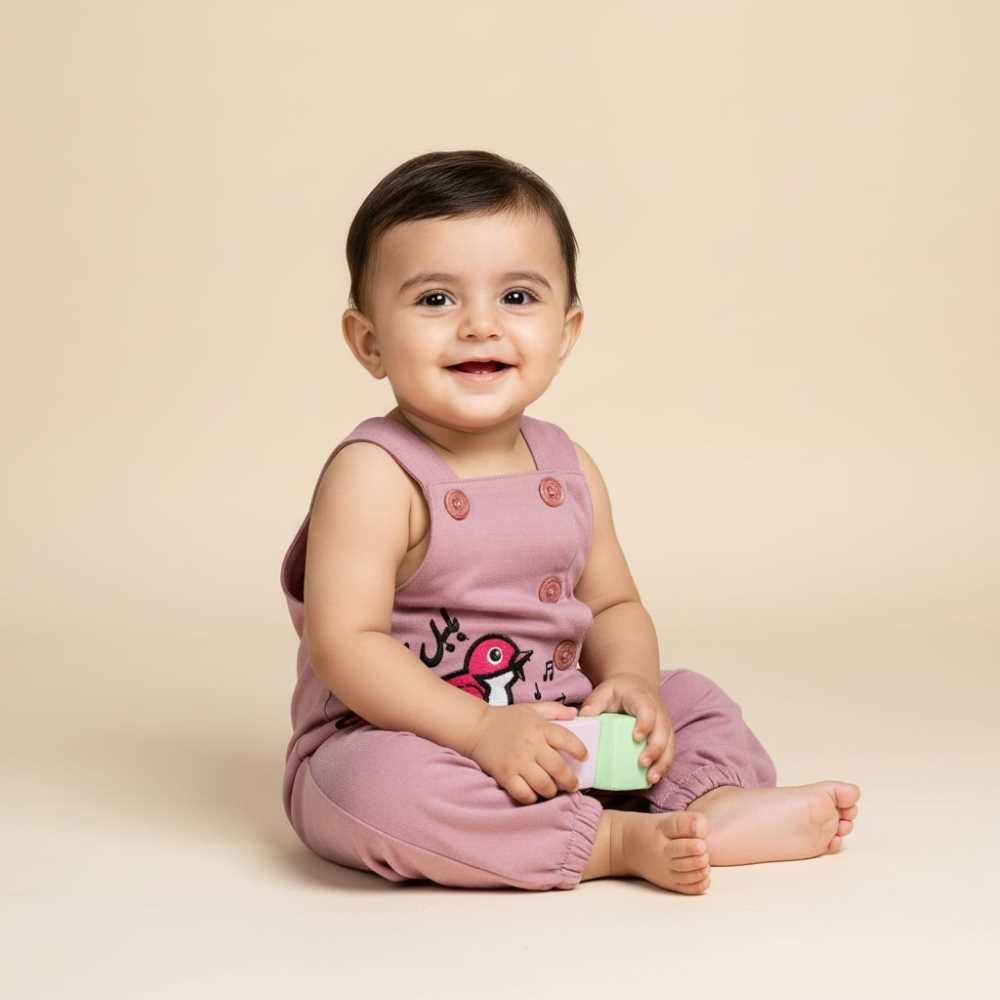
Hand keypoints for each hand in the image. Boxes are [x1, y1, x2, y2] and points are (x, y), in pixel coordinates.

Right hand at [467, 702, 589, 804]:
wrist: (477, 728)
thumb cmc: (507, 718)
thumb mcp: (532, 709)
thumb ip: (555, 710)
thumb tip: (575, 714)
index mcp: (540, 728)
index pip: (567, 740)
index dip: (579, 750)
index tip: (584, 757)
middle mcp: (531, 746)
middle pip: (558, 769)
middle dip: (570, 780)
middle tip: (573, 784)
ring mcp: (517, 762)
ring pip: (544, 785)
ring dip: (552, 791)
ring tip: (553, 789)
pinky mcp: (505, 776)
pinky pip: (524, 794)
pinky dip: (532, 798)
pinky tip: (534, 794)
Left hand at [577, 674, 674, 784]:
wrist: (636, 687)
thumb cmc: (618, 692)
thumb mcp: (604, 692)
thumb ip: (594, 703)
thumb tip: (583, 719)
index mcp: (642, 699)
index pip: (648, 710)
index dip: (645, 724)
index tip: (636, 737)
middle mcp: (659, 712)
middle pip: (663, 731)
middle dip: (655, 749)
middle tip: (642, 763)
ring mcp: (665, 725)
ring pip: (670, 744)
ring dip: (662, 762)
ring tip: (651, 778)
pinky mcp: (666, 736)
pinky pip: (669, 752)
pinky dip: (664, 766)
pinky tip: (652, 779)